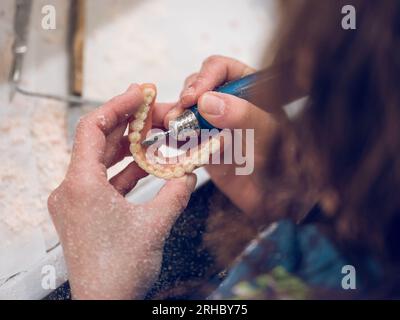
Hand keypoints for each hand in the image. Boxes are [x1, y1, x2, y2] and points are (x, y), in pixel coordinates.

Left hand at [48, 84, 196, 298]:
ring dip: (130, 148)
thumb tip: (188, 173)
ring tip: (155, 133)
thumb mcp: (155, 225)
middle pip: (100, 142)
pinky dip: (127, 171)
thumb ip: (176, 192)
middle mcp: (72, 189)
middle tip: (154, 111)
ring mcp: (77, 201)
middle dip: (129, 124)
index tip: (139, 92)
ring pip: (104, 162)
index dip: (117, 105)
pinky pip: (107, 181)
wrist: (105, 305)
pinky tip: (149, 165)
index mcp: (81, 185)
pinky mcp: (86, 212)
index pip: (93, 128)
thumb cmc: (120, 270)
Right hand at [164, 56, 278, 215]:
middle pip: (196, 88)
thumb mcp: (271, 136)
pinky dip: (168, 137)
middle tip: (178, 118)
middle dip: (184, 100)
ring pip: (184, 111)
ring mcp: (213, 124)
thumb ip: (245, 116)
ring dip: (171, 116)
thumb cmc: (285, 164)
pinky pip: (180, 137)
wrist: (278, 200)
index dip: (204, 79)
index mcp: (250, 90)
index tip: (193, 98)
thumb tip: (207, 102)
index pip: (221, 69)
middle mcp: (228, 103)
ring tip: (165, 127)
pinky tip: (160, 138)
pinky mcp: (201, 145)